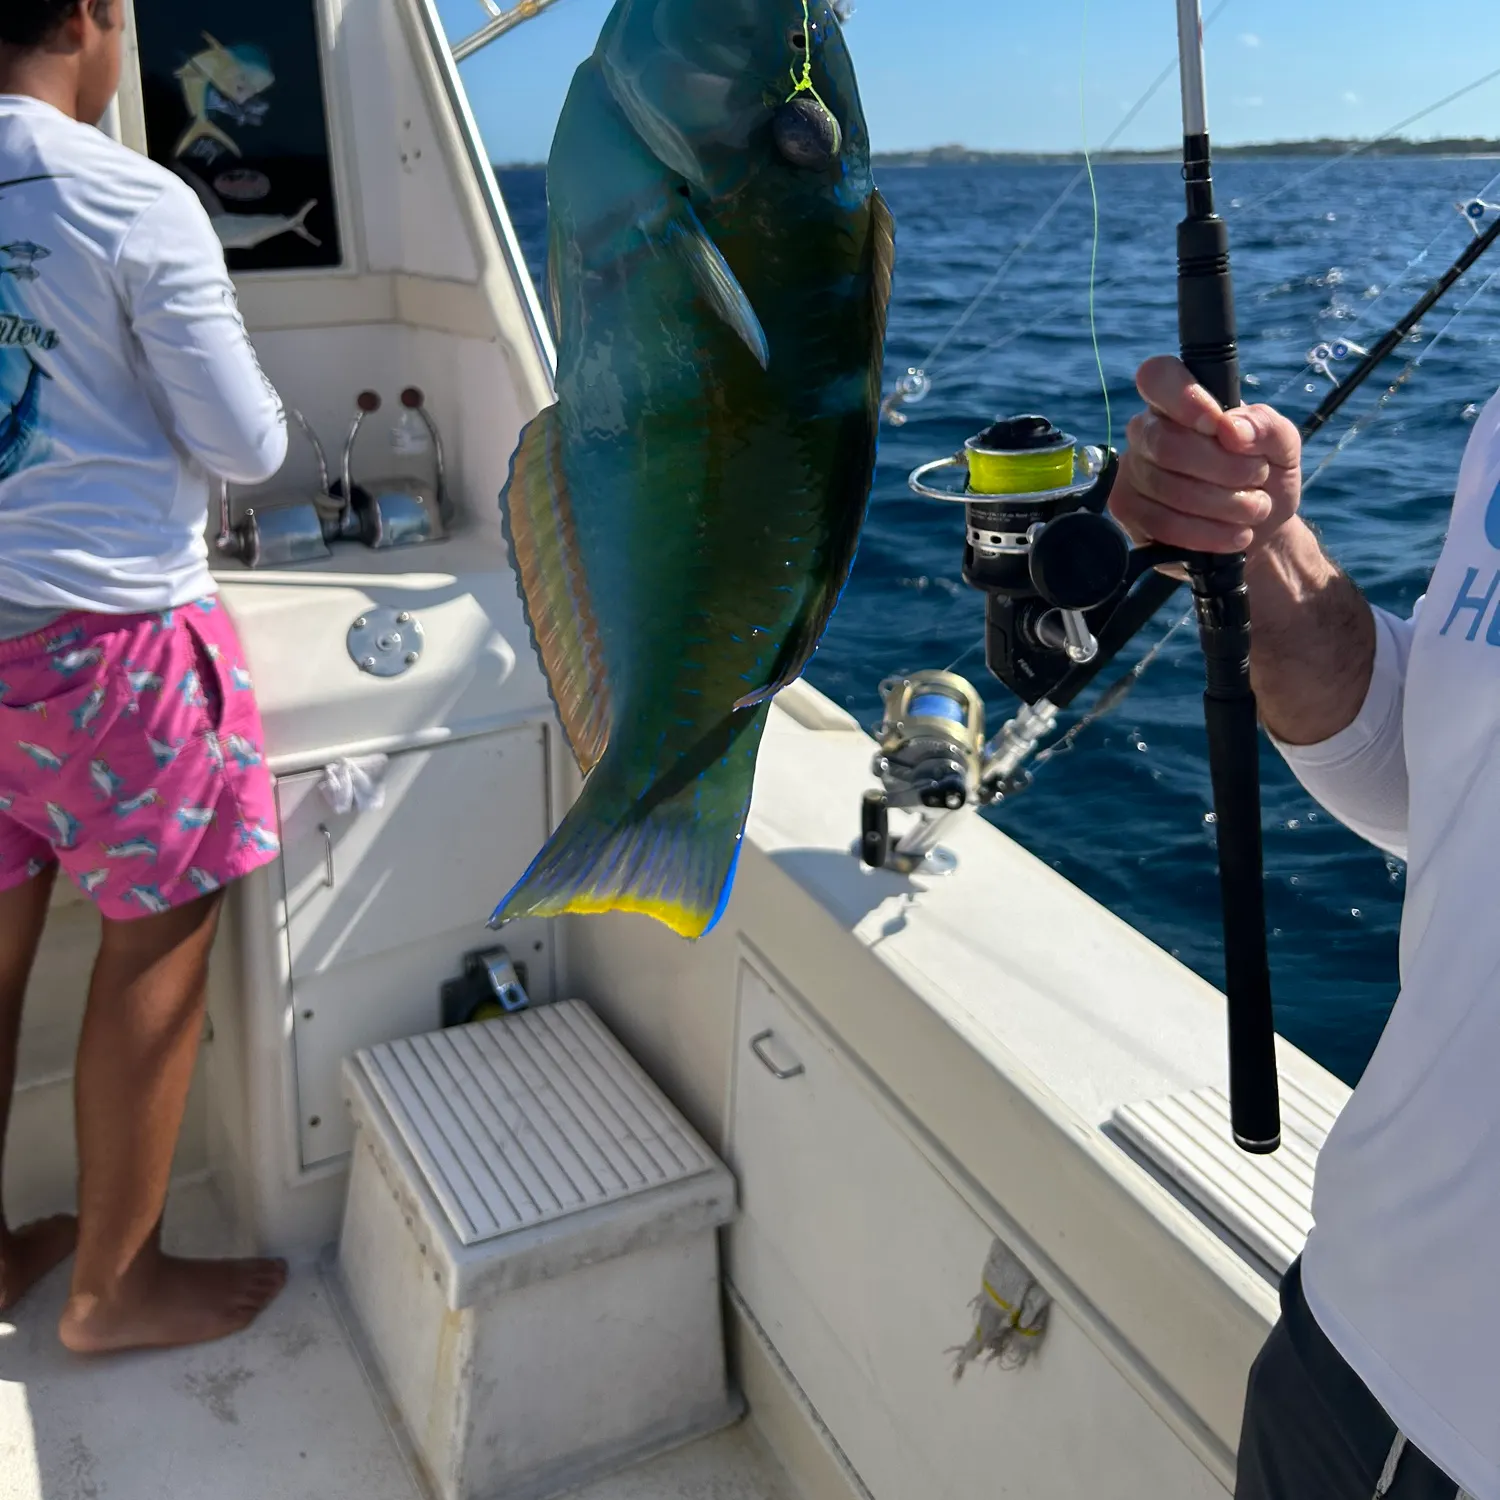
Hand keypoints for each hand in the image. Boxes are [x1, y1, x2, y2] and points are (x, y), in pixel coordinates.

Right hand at [1110, 356, 1301, 559]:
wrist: (1259, 531)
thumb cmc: (1264, 476)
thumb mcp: (1283, 446)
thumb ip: (1266, 426)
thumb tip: (1231, 429)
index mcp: (1179, 401)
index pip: (1158, 376)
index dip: (1184, 397)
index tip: (1218, 425)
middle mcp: (1147, 431)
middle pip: (1166, 443)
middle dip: (1223, 467)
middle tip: (1256, 477)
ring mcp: (1132, 471)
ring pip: (1166, 487)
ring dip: (1224, 503)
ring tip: (1254, 509)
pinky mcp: (1128, 511)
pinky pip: (1161, 523)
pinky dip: (1206, 532)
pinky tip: (1233, 534)